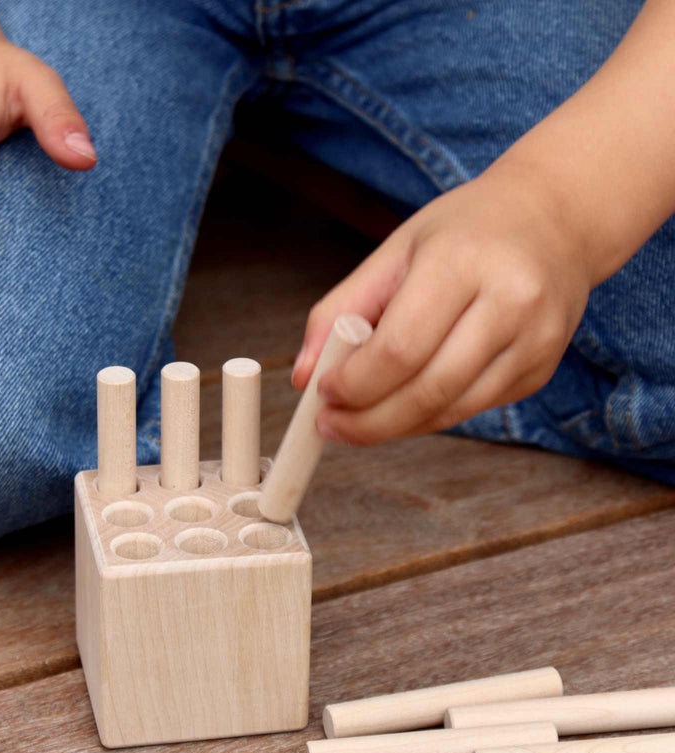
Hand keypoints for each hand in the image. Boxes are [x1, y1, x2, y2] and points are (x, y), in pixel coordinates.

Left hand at [291, 162, 592, 444]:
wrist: (556, 219)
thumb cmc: (465, 232)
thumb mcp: (394, 251)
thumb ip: (341, 310)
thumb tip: (303, 376)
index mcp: (462, 262)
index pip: (399, 348)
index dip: (354, 384)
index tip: (324, 394)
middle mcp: (509, 302)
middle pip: (426, 390)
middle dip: (368, 422)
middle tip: (332, 425)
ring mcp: (535, 341)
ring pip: (451, 410)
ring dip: (395, 426)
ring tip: (359, 420)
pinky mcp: (542, 368)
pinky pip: (473, 409)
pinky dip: (428, 417)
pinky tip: (403, 406)